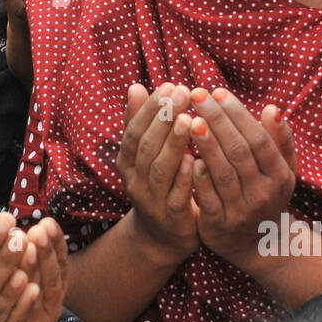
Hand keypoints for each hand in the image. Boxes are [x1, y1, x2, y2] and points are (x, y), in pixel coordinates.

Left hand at [0, 216, 69, 321]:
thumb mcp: (9, 273)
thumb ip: (12, 252)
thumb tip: (7, 220)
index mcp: (50, 285)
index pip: (59, 259)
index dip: (55, 242)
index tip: (47, 222)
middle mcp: (49, 303)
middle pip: (55, 274)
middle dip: (48, 251)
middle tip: (39, 230)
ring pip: (45, 294)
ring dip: (40, 269)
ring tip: (31, 247)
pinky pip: (25, 320)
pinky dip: (26, 303)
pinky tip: (25, 283)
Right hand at [117, 83, 200, 261]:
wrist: (162, 236)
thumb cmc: (158, 184)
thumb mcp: (145, 153)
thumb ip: (140, 122)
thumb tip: (134, 86)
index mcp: (126, 162)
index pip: (134, 130)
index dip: (150, 108)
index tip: (170, 85)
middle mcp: (134, 181)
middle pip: (145, 147)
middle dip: (163, 118)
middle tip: (183, 93)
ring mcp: (151, 201)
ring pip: (159, 170)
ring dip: (173, 144)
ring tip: (189, 120)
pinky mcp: (171, 218)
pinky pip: (176, 197)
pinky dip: (184, 178)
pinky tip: (195, 158)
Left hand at [189, 88, 296, 267]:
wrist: (260, 245)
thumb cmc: (267, 193)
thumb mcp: (282, 169)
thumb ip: (279, 139)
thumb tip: (271, 109)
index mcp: (280, 175)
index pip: (258, 139)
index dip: (238, 115)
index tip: (217, 91)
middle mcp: (264, 193)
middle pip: (239, 152)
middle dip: (217, 121)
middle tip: (196, 94)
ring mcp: (242, 211)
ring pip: (223, 173)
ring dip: (206, 145)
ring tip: (188, 120)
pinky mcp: (219, 225)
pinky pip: (209, 200)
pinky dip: (199, 179)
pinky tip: (187, 158)